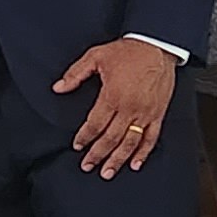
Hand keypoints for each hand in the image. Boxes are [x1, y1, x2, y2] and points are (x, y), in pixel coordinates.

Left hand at [58, 38, 178, 176]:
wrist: (157, 45)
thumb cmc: (128, 50)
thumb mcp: (96, 56)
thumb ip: (75, 74)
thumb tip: (58, 87)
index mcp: (112, 95)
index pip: (95, 124)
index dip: (85, 137)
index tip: (78, 146)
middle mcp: (129, 108)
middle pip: (111, 138)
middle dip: (98, 154)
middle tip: (88, 166)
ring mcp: (145, 113)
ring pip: (130, 143)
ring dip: (118, 159)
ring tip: (108, 172)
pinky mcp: (158, 113)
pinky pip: (151, 138)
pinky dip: (143, 153)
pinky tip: (135, 163)